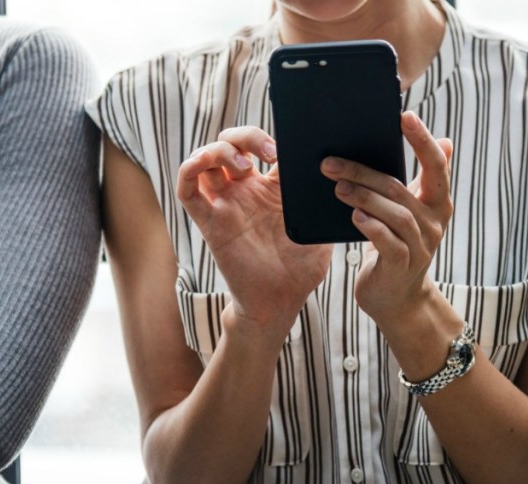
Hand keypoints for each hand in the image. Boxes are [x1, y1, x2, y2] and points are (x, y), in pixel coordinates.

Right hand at [176, 127, 331, 328]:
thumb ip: (322, 203)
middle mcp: (245, 192)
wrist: (280, 302)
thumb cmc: (301, 269)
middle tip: (268, 153)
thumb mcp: (319, 229)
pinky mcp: (209, 222)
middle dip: (245, 137)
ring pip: (206, 160)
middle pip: (230, 144)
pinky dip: (188, 169)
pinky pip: (187, 190)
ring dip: (219, 150)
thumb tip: (339, 175)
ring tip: (243, 166)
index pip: (261, 147)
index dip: (269, 138)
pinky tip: (202, 165)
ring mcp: (225, 205)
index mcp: (272, 189)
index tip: (287, 148)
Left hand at [322, 111, 453, 324]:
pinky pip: (388, 242)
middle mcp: (434, 223)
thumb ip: (423, 179)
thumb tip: (446, 140)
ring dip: (363, 197)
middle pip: (400, 189)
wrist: (397, 297)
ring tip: (336, 186)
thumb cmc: (399, 245)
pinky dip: (371, 227)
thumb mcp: (413, 211)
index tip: (404, 116)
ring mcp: (420, 246)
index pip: (436, 166)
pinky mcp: (402, 266)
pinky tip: (354, 216)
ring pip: (394, 214)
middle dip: (365, 171)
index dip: (422, 140)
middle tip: (331, 162)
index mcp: (437, 203)